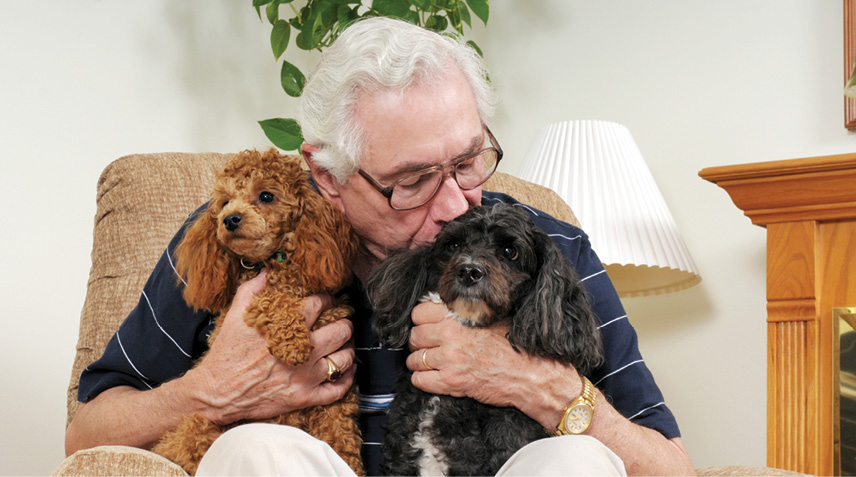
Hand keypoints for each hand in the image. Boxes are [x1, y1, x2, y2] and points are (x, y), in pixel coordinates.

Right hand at [190, 272, 355, 423]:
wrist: (217, 391)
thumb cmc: (227, 353)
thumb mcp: (236, 314)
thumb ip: (253, 288)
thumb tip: (269, 272)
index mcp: (288, 326)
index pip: (320, 304)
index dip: (326, 300)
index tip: (325, 301)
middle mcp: (302, 349)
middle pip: (341, 330)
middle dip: (343, 323)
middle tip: (340, 322)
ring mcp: (306, 376)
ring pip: (345, 358)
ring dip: (347, 349)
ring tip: (342, 345)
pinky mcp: (305, 397)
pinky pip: (338, 389)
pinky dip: (347, 379)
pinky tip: (345, 371)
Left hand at [406, 300, 580, 425]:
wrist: (529, 373)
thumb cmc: (514, 345)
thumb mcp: (492, 317)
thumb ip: (467, 310)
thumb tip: (448, 306)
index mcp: (459, 317)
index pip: (420, 312)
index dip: (421, 320)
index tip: (426, 325)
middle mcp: (450, 336)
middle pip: (414, 336)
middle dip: (418, 342)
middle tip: (427, 346)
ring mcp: (448, 360)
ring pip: (413, 360)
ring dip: (419, 362)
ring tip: (430, 363)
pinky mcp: (451, 382)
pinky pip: (420, 380)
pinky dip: (422, 380)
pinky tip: (432, 378)